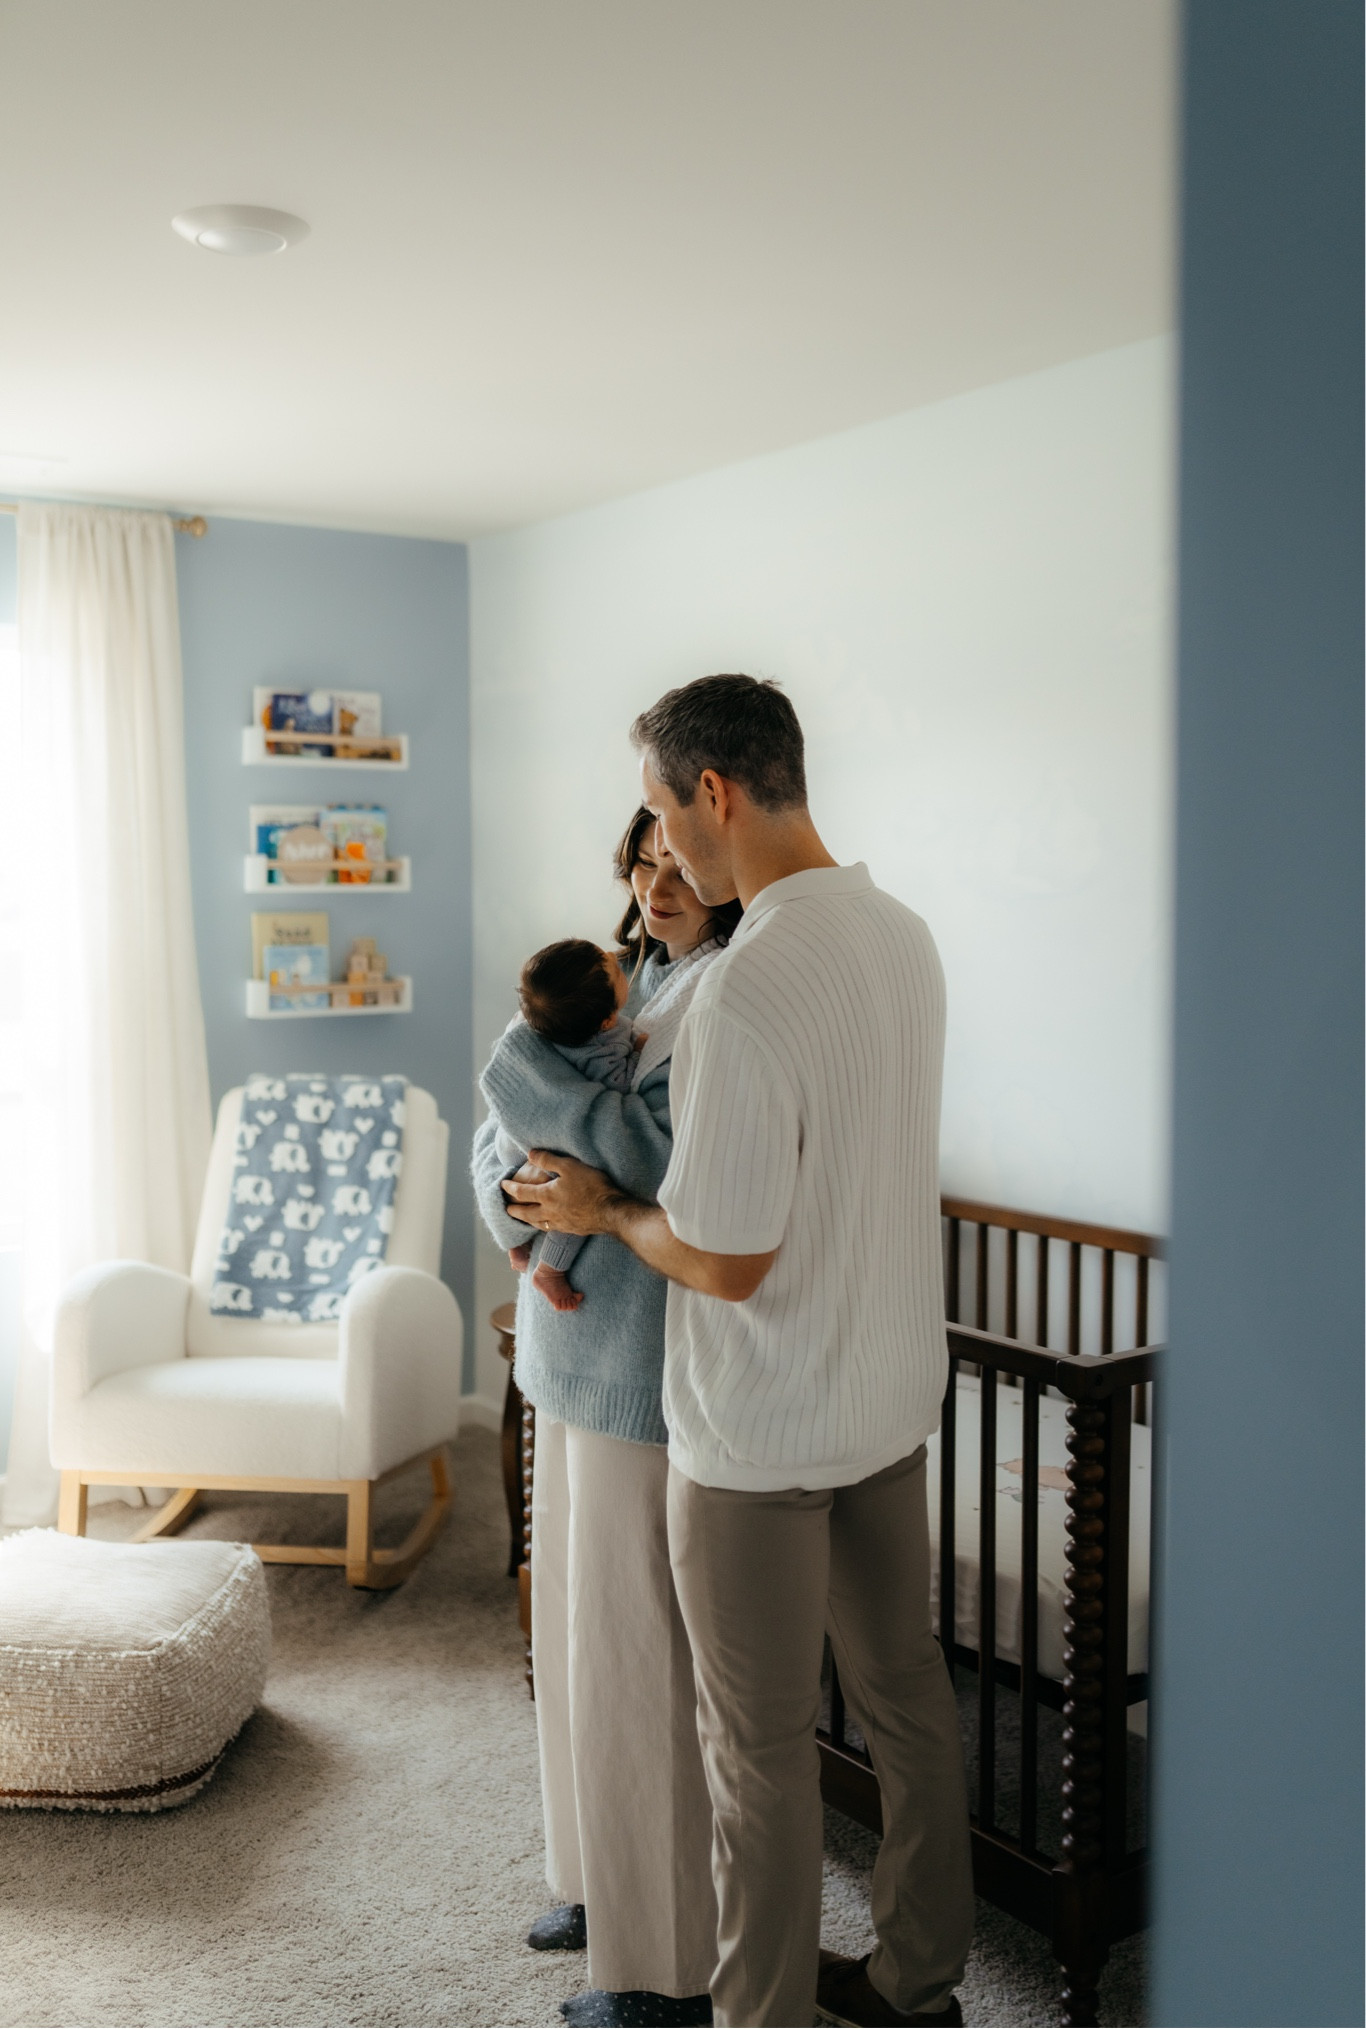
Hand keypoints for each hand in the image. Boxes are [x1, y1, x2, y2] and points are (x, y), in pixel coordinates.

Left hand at [501, 1149, 620, 1235]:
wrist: (610, 1212)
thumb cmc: (591, 1186)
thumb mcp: (569, 1166)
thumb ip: (548, 1160)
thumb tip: (530, 1154)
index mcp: (547, 1195)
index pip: (523, 1192)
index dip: (511, 1187)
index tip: (503, 1185)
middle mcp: (550, 1212)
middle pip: (526, 1213)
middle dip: (514, 1210)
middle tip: (506, 1209)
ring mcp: (560, 1223)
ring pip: (537, 1223)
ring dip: (527, 1220)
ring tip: (523, 1219)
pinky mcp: (571, 1229)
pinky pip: (551, 1229)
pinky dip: (543, 1226)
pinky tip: (547, 1225)